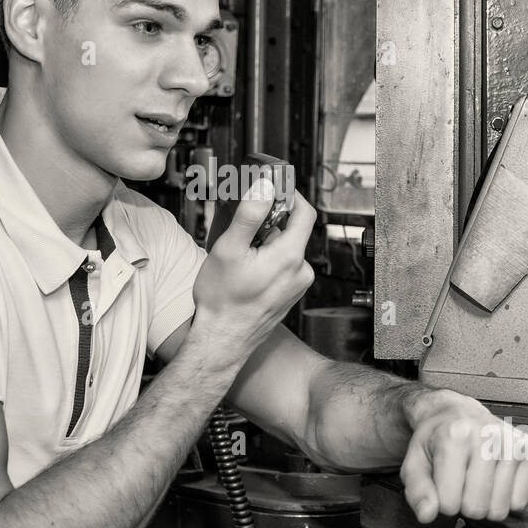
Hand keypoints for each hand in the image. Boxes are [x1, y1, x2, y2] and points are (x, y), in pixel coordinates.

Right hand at [191, 181, 315, 363]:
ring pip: (287, 248)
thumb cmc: (222, 301)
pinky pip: (284, 265)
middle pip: (293, 230)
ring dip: (267, 241)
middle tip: (244, 223)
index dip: (290, 194)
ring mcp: (297, 285)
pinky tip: (247, 268)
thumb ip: (249, 215)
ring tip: (241, 251)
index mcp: (289, 257)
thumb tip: (265, 187)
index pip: (304, 212)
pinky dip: (269, 258)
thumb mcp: (229, 249)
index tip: (273, 188)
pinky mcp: (290, 294)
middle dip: (270, 221)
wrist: (222, 340)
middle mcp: (300, 271)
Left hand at [400, 390, 527, 523]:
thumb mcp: (415, 462)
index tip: (443, 481)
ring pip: (499, 509)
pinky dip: (505, 497)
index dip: (442, 500)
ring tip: (477, 476)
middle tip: (461, 479)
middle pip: (476, 508)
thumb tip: (427, 514)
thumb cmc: (437, 438)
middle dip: (464, 502)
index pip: (448, 503)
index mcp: (454, 436)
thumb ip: (417, 490)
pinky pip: (518, 502)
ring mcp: (512, 442)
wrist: (457, 413)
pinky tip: (495, 476)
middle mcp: (488, 436)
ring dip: (485, 501)